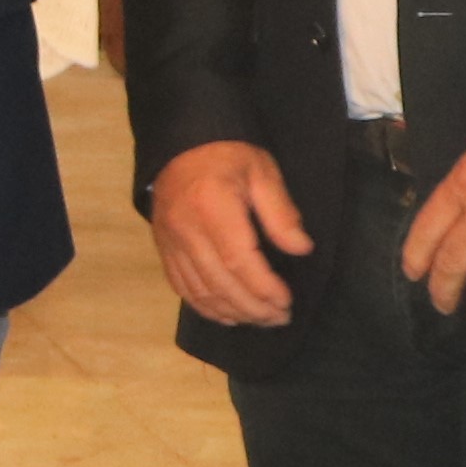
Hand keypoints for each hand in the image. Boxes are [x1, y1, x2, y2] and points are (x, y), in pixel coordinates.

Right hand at [145, 139, 312, 330]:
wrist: (180, 146)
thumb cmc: (227, 156)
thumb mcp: (262, 172)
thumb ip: (281, 212)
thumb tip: (301, 248)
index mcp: (213, 207)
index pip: (238, 260)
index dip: (263, 287)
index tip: (286, 301)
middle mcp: (187, 230)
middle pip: (220, 283)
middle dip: (253, 308)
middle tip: (280, 318)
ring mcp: (171, 243)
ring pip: (200, 292)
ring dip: (233, 313)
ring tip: (260, 320)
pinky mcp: (164, 250)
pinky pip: (182, 288)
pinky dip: (205, 308)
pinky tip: (228, 316)